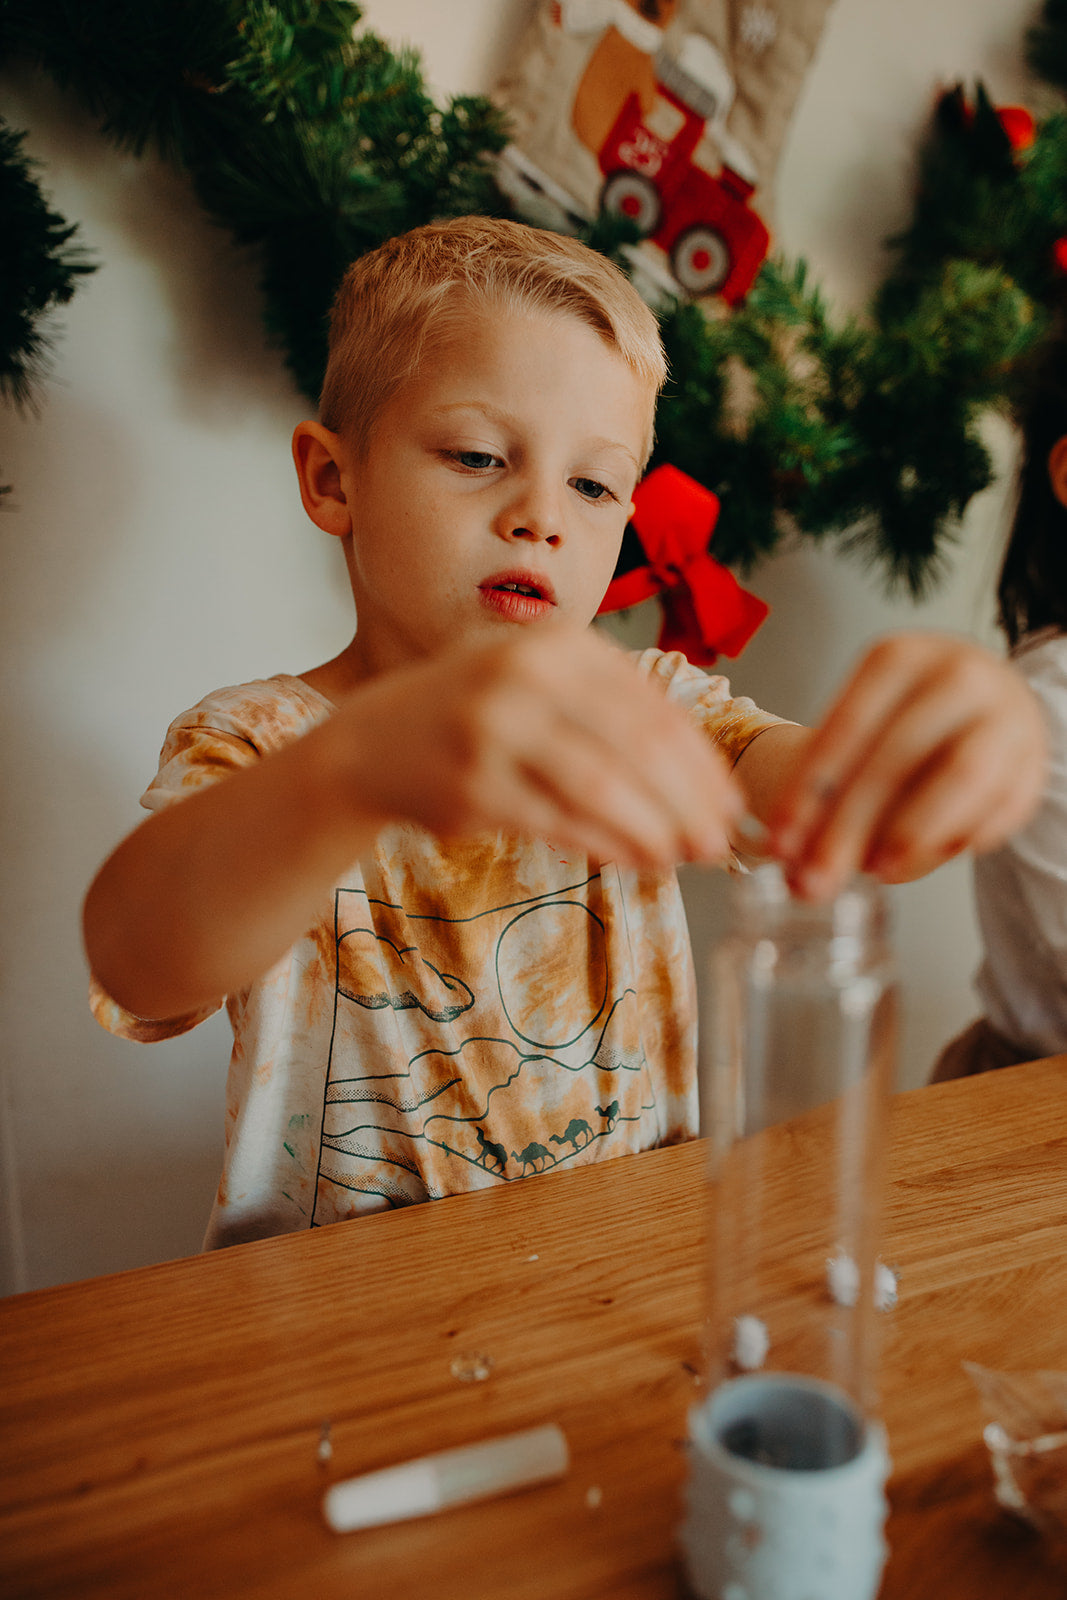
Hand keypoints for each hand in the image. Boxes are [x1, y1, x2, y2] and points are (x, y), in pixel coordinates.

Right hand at [335, 627, 743, 868]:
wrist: (374, 742)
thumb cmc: (478, 716)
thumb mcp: (544, 685)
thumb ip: (616, 713)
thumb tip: (703, 782)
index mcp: (558, 646)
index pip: (655, 711)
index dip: (702, 767)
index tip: (732, 807)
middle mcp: (526, 676)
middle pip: (637, 749)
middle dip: (688, 804)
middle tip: (717, 845)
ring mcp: (494, 730)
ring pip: (601, 788)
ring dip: (651, 830)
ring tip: (679, 857)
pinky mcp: (473, 785)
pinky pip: (558, 822)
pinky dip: (603, 845)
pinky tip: (629, 860)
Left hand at [768, 632, 1047, 898]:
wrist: (985, 705)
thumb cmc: (906, 726)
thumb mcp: (860, 738)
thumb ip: (826, 798)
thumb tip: (800, 878)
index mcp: (898, 658)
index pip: (846, 725)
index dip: (809, 790)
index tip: (780, 843)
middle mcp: (956, 674)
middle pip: (896, 756)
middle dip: (848, 827)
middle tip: (816, 880)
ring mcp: (1004, 714)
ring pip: (960, 775)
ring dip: (913, 832)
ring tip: (875, 873)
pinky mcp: (1033, 761)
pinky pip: (999, 807)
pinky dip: (958, 839)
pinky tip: (918, 861)